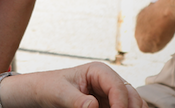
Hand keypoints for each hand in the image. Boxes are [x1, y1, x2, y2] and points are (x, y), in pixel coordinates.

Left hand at [4, 63, 145, 107]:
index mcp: (99, 71)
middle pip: (132, 97)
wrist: (41, 93)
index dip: (121, 104)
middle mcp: (109, 81)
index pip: (118, 87)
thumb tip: (93, 107)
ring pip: (133, 105)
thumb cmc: (48, 87)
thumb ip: (76, 100)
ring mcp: (111, 96)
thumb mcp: (59, 93)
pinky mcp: (108, 107)